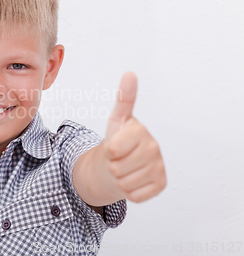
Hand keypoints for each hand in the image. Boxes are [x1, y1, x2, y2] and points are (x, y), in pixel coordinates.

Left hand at [99, 72, 166, 202]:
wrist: (120, 165)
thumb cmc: (117, 143)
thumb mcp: (115, 121)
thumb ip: (123, 99)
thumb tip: (130, 73)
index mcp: (140, 130)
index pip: (113, 148)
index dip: (108, 150)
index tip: (114, 145)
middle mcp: (153, 147)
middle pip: (118, 167)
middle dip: (112, 165)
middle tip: (118, 159)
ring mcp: (159, 166)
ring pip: (124, 183)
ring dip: (119, 179)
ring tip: (124, 168)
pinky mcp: (161, 184)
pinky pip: (135, 195)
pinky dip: (129, 191)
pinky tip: (133, 179)